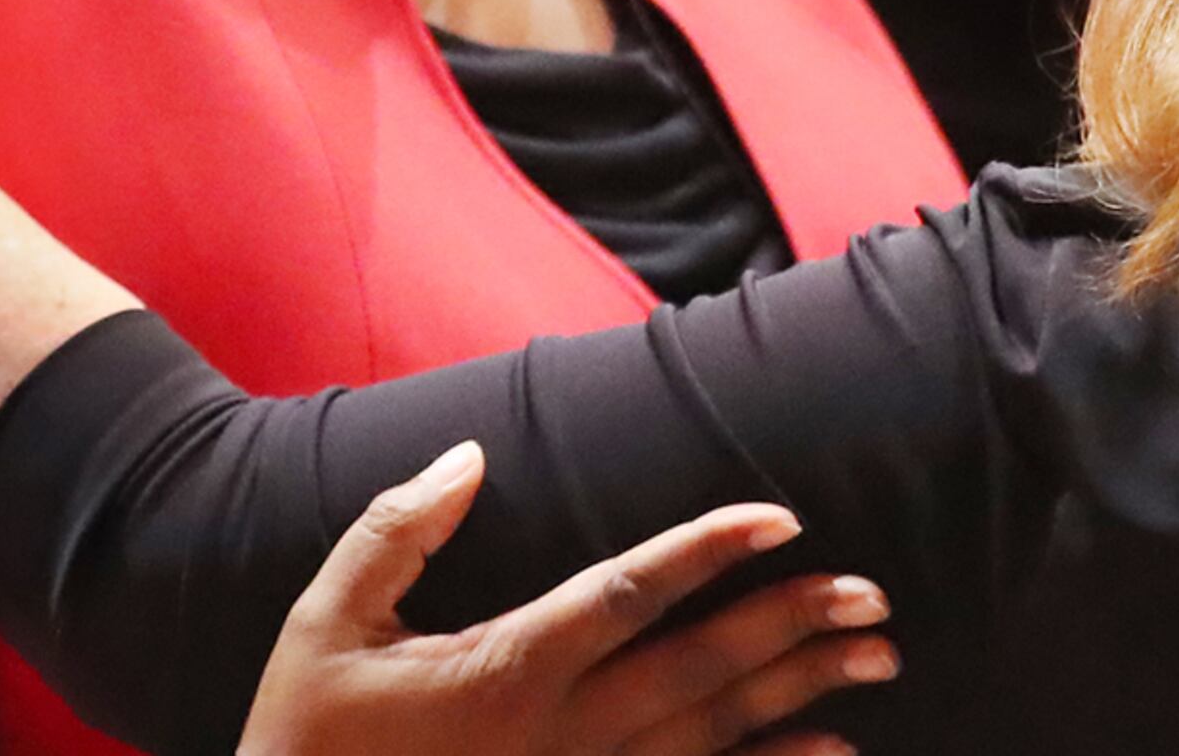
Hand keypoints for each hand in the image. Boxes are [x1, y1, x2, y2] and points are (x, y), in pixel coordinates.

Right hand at [241, 442, 894, 755]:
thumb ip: (395, 529)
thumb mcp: (324, 622)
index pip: (629, 594)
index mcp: (506, 671)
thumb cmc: (301, 737)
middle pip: (700, 671)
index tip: (783, 518)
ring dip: (802, 695)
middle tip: (874, 594)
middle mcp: (559, 737)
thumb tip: (468, 453)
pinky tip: (827, 754)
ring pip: (712, 738)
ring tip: (878, 657)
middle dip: (794, 627)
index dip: (710, 551)